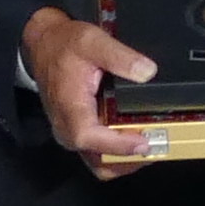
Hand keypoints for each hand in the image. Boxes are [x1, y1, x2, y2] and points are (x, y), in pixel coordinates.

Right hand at [19, 3, 161, 178]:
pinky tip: (139, 138)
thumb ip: (120, 56)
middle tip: (159, 144)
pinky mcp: (79, 134)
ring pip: (102, 164)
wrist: (45, 44)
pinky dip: (121, 153)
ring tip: (154, 143)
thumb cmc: (63, 45)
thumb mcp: (92, 40)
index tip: (145, 142)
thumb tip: (147, 72)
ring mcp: (73, 135)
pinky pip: (101, 155)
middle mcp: (68, 129)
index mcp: (69, 108)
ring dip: (128, 160)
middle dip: (131, 159)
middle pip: (100, 162)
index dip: (118, 145)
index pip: (89, 138)